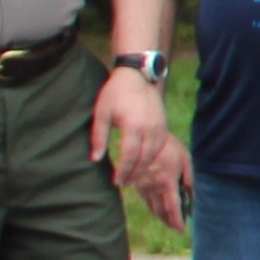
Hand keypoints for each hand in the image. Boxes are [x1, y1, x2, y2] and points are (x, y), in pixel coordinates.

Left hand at [92, 69, 188, 228]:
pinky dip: (153, 158)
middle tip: (124, 184)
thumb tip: (95, 159)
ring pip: (155, 155)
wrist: (138, 75)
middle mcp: (151, 129)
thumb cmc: (116, 93)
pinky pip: (160, 147)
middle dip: (134, 174)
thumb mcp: (102, 113)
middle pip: (144, 159)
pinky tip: (144, 163)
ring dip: (144, 168)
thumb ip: (99, 137)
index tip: (116, 182)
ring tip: (133, 177)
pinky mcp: (163, 126)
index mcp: (134, 127)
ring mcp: (160, 127)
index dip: (123, 171)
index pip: (130, 156)